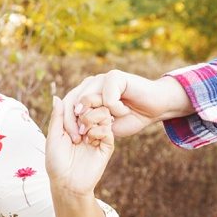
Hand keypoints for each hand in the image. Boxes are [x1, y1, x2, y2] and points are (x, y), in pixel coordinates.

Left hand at [46, 96, 113, 194]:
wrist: (66, 183)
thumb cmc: (56, 162)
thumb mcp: (53, 136)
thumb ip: (58, 116)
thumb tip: (56, 97)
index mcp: (76, 123)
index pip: (82, 102)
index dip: (76, 105)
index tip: (69, 116)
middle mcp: (89, 127)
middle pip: (96, 104)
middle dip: (85, 111)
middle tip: (76, 125)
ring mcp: (99, 136)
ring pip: (104, 114)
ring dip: (91, 120)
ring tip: (81, 134)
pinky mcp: (106, 146)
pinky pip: (108, 130)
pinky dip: (97, 132)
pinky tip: (89, 142)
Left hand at [61, 71, 191, 143]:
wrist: (155, 109)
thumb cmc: (130, 118)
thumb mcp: (103, 126)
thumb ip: (84, 120)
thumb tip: (60, 104)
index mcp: (85, 93)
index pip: (66, 105)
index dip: (67, 123)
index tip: (75, 140)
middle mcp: (91, 83)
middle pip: (72, 101)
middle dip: (75, 122)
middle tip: (83, 136)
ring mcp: (102, 78)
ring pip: (86, 99)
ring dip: (95, 117)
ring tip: (108, 124)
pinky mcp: (115, 77)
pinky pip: (107, 98)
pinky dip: (116, 109)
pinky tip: (126, 111)